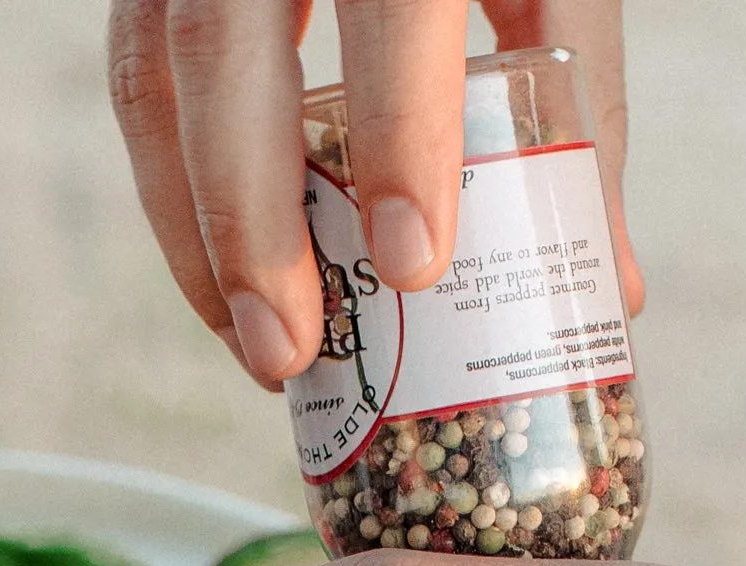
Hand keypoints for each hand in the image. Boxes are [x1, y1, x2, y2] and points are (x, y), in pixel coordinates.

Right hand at [107, 0, 641, 386]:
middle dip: (251, 217)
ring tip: (256, 348)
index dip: (401, 128)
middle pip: (227, 47)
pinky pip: (137, 75)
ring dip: (197, 230)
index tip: (413, 260)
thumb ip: (577, 86)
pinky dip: (175, 193)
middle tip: (293, 349)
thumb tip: (609, 283)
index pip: (397, 4)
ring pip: (159, 71)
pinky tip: (221, 286)